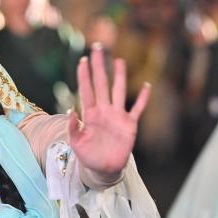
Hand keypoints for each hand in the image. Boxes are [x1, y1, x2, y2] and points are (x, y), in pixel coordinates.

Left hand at [68, 44, 149, 176]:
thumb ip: (73, 128)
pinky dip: (142, 98)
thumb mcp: (76, 143)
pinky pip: (137, 109)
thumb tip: (70, 110)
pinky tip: (146, 86)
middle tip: (97, 48)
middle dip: (99, 66)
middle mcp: (103, 111)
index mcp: (89, 114)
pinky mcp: (129, 125)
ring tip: (119, 60)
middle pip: (101, 84)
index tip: (83, 60)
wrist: (102, 169)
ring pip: (118, 91)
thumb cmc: (87, 156)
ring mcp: (117, 116)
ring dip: (119, 76)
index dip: (85, 76)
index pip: (86, 90)